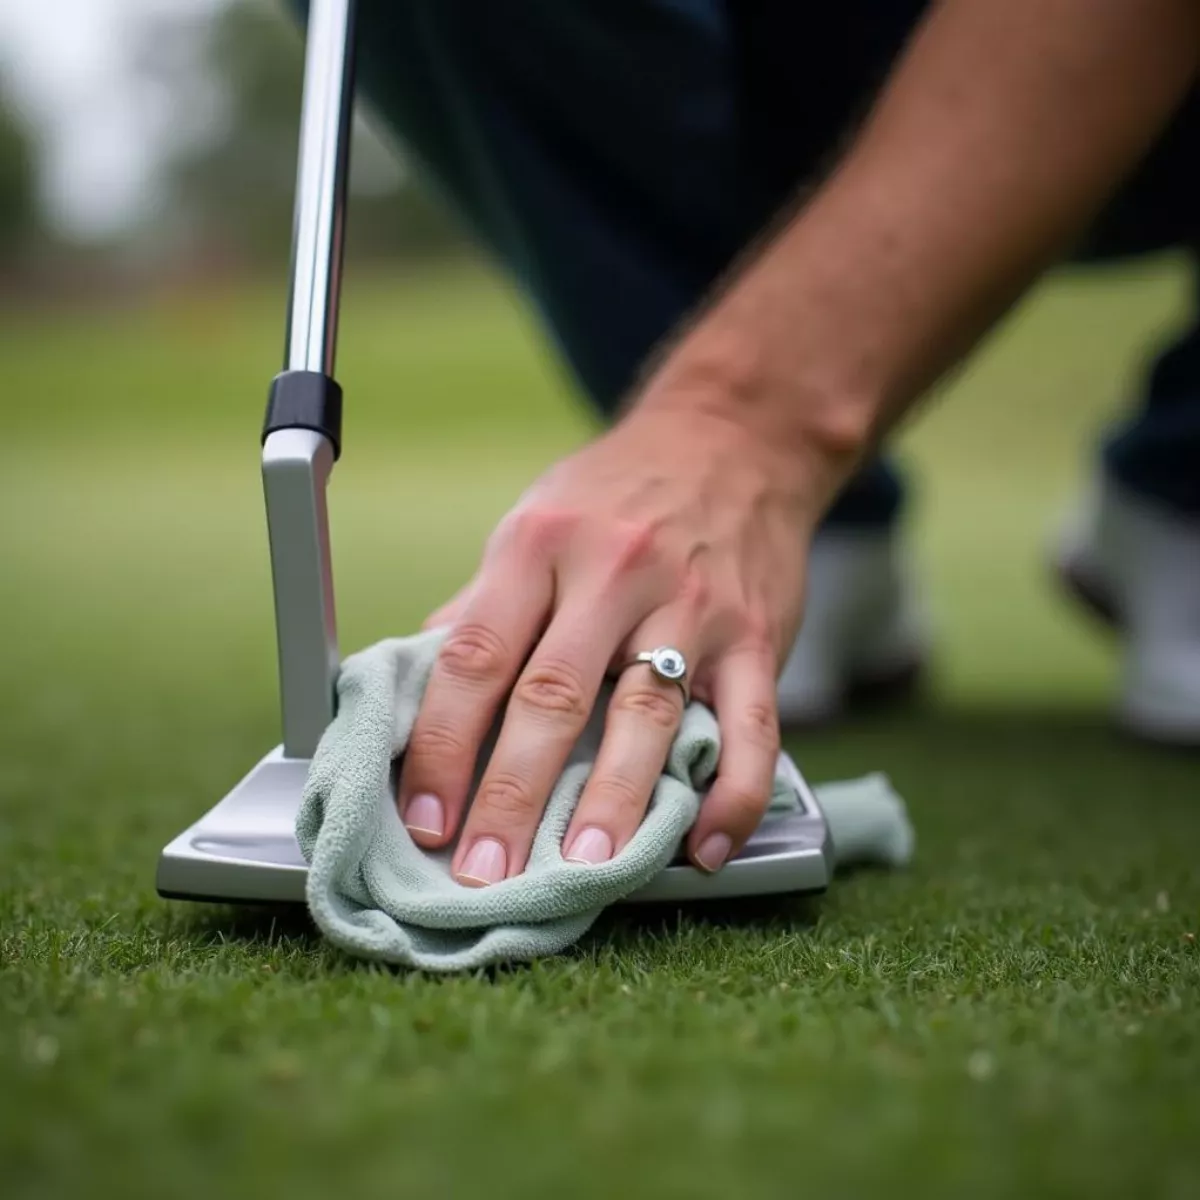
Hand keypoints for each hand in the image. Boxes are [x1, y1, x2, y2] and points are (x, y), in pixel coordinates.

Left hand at [396, 404, 817, 883]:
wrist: (732, 440)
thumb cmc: (617, 495)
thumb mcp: (535, 525)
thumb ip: (484, 611)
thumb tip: (414, 693)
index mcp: (540, 546)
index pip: (475, 657)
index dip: (440, 743)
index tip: (423, 816)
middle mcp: (613, 573)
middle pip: (551, 696)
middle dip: (510, 795)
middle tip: (484, 873)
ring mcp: (692, 605)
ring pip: (647, 717)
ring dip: (612, 803)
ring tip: (583, 871)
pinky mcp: (756, 635)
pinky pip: (752, 725)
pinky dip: (733, 793)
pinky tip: (708, 847)